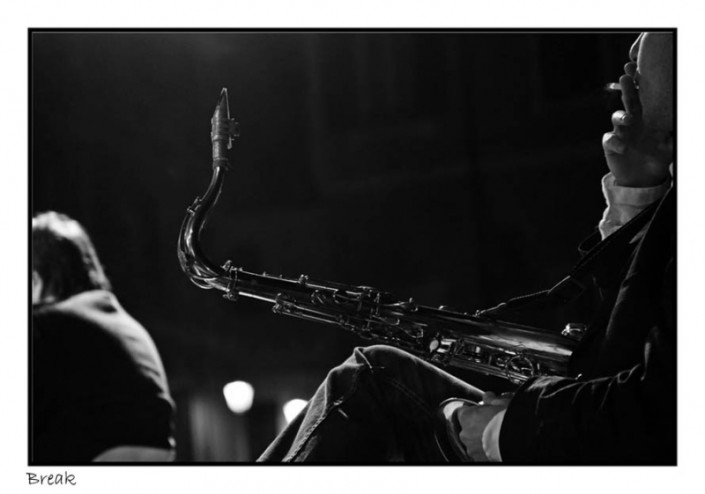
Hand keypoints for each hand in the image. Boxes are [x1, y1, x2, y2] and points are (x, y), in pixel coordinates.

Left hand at [456, 391, 511, 461]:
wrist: (517, 442)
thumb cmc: (508, 420)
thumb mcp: (502, 403)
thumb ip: (491, 400)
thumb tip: (488, 397)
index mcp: (467, 417)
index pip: (463, 411)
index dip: (473, 410)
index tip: (482, 410)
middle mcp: (465, 434)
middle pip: (467, 427)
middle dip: (477, 425)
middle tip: (492, 423)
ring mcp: (472, 449)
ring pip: (473, 442)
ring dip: (482, 439)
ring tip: (497, 437)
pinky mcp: (480, 460)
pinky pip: (480, 453)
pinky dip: (487, 450)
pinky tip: (498, 446)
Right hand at [602, 72, 671, 186]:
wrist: (642, 179)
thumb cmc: (658, 158)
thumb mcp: (671, 147)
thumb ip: (673, 136)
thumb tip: (677, 128)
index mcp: (649, 117)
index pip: (646, 97)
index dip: (643, 83)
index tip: (641, 70)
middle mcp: (633, 120)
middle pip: (629, 100)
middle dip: (628, 88)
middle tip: (626, 77)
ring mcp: (621, 132)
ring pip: (617, 117)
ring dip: (621, 115)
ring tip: (628, 120)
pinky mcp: (611, 146)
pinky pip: (609, 139)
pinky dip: (615, 142)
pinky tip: (623, 148)